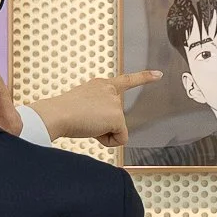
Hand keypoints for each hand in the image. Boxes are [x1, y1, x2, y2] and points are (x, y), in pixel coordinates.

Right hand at [28, 72, 161, 147]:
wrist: (57, 114)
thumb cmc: (62, 112)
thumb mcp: (81, 104)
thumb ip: (96, 111)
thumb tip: (101, 128)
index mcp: (100, 85)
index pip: (127, 80)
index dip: (145, 77)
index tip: (158, 74)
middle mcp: (110, 90)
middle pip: (116, 117)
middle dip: (103, 125)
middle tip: (84, 120)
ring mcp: (114, 102)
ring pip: (116, 129)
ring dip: (102, 132)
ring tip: (86, 124)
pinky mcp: (117, 117)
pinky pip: (120, 139)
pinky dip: (108, 141)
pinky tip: (94, 131)